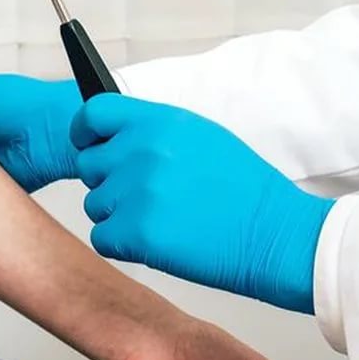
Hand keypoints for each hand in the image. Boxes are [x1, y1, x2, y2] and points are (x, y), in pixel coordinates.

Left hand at [71, 96, 333, 312]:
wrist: (274, 233)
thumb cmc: (244, 190)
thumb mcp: (201, 137)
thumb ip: (155, 132)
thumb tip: (116, 136)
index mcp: (159, 121)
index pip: (92, 113)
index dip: (85, 132)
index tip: (89, 145)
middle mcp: (143, 150)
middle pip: (88, 165)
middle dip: (109, 183)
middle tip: (148, 198)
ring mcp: (136, 191)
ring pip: (95, 205)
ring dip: (119, 217)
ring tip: (164, 220)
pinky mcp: (135, 233)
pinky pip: (102, 238)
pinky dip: (124, 246)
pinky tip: (160, 242)